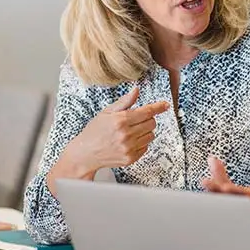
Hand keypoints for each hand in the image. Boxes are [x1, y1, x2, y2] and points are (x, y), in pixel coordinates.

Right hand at [53, 87, 168, 178]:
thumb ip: (124, 102)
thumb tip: (136, 90)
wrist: (85, 153)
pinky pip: (146, 147)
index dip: (158, 107)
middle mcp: (126, 135)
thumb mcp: (107, 112)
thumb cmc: (94, 131)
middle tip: (135, 120)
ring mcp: (129, 148)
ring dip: (144, 131)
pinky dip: (140, 143)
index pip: (147, 112)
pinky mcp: (130, 158)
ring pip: (151, 135)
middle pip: (152, 123)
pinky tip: (128, 142)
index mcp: (120, 120)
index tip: (165, 105)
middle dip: (146, 119)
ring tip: (130, 132)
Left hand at [202, 155, 249, 211]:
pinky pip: (235, 191)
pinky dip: (224, 180)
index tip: (222, 187)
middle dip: (221, 193)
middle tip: (205, 181)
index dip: (236, 193)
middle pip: (237, 201)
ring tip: (212, 162)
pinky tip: (217, 165)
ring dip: (220, 184)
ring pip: (234, 197)